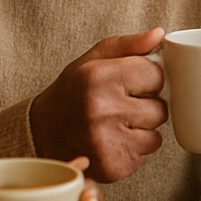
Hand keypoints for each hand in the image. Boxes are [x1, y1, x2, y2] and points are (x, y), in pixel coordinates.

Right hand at [29, 28, 166, 182]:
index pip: (155, 74)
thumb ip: (129, 45)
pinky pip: (145, 155)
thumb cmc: (72, 93)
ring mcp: (107, 142)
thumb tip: (160, 34)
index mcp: (98, 77)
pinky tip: (111, 142)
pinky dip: (133, 150)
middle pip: (160, 107)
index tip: (128, 83)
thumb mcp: (93, 60)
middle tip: (118, 107)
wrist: (40, 134)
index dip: (146, 78)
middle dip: (145, 106)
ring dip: (141, 131)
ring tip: (114, 126)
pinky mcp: (113, 167)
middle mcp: (102, 109)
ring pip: (156, 135)